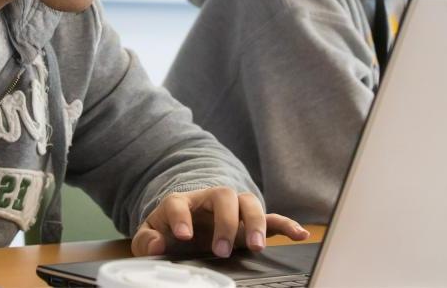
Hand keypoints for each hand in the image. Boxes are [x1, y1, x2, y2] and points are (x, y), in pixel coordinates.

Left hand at [131, 186, 308, 257]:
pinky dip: (286, 224)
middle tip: (221, 249)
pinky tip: (300, 233)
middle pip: (223, 196)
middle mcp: (209, 201)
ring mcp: (232, 210)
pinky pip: (272, 218)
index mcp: (181, 203)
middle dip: (225, 222)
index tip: (183, 236)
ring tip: (256, 246)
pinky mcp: (249, 222)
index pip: (179, 204)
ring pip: (249, 202)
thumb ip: (146, 241)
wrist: (185, 226)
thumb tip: (157, 244)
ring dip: (255, 222)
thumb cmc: (167, 232)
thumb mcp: (150, 236)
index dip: (181, 218)